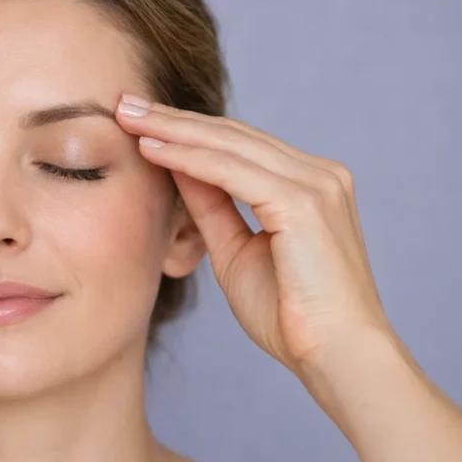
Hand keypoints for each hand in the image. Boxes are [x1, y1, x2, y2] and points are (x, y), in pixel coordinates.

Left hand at [114, 93, 393, 371]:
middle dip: (173, 118)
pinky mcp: (303, 202)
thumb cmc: (292, 318)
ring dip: (173, 129)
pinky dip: (188, 158)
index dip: (187, 131)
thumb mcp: (236, 252)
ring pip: (230, 144)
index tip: (140, 122)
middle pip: (233, 134)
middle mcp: (319, 175)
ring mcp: (316, 184)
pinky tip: (151, 149)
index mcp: (309, 186)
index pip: (239, 145)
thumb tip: (177, 168)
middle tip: (124, 102)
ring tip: (127, 116)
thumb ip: (212, 208)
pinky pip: (231, 171)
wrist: (337, 359)